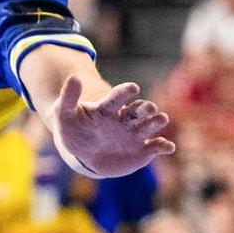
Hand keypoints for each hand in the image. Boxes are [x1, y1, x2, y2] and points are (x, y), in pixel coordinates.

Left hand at [49, 78, 174, 178]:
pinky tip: (168, 147)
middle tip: (149, 108)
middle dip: (146, 108)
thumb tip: (74, 78)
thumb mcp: (65, 115)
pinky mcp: (143, 151)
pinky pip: (156, 147)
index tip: (132, 88)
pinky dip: (164, 146)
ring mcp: (135, 134)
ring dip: (157, 121)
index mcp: (108, 109)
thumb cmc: (74, 131)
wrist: (83, 155)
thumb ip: (67, 98)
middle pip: (139, 110)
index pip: (117, 97)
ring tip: (162, 119)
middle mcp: (125, 119)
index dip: (124, 92)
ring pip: (150, 125)